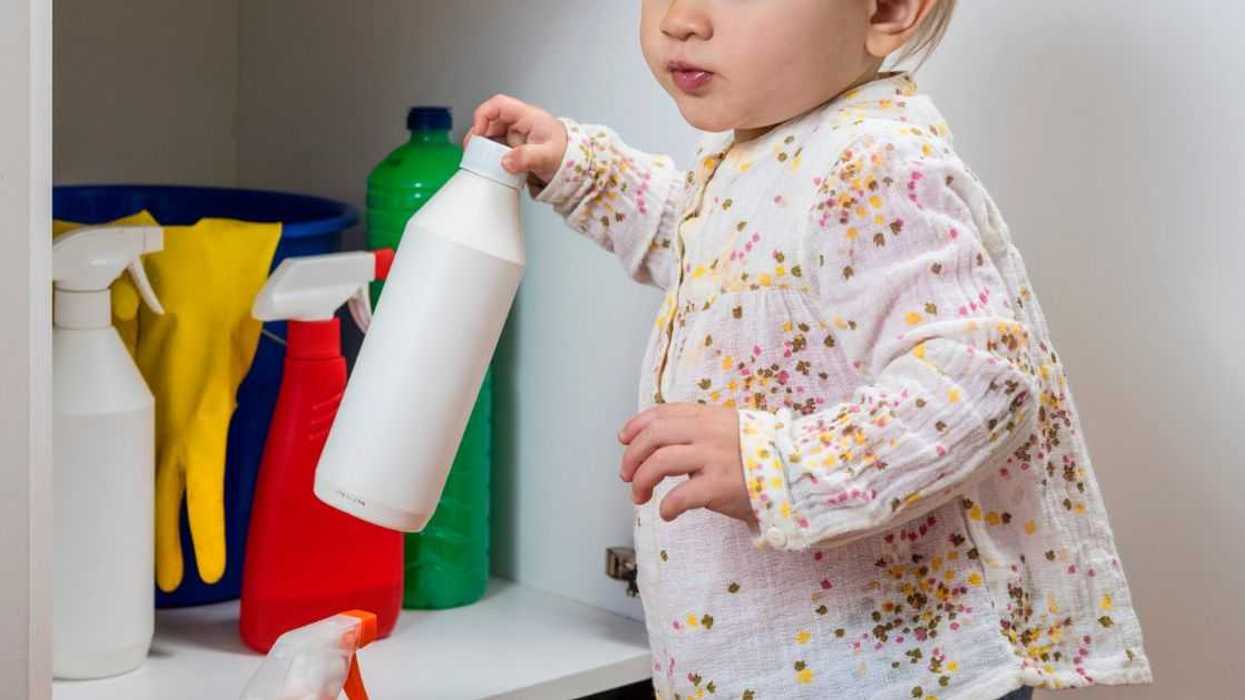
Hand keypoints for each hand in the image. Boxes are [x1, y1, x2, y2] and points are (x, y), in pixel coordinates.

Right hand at [467, 95, 567, 185]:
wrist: (574, 165)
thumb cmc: (566, 154)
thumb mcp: (548, 156)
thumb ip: (527, 158)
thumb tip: (506, 162)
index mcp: (528, 116)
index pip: (499, 104)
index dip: (483, 115)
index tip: (478, 133)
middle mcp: (519, 123)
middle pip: (490, 121)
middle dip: (478, 135)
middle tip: (473, 152)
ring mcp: (516, 136)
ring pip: (491, 135)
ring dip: (483, 147)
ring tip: (479, 161)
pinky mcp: (514, 148)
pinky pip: (496, 148)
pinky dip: (490, 156)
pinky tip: (491, 166)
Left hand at [619, 404, 754, 524]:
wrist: (796, 474)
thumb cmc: (760, 458)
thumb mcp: (730, 430)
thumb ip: (700, 431)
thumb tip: (662, 444)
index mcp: (710, 416)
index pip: (663, 413)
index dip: (637, 425)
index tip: (624, 439)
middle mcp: (709, 432)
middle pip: (654, 436)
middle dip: (632, 456)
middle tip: (627, 476)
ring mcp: (715, 458)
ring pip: (660, 462)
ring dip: (641, 481)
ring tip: (641, 497)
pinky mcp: (721, 486)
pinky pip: (680, 496)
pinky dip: (666, 507)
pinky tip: (667, 513)